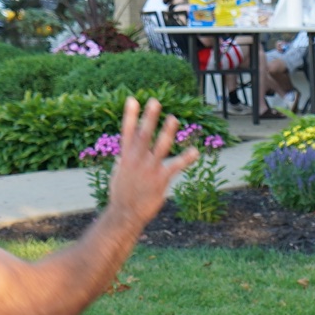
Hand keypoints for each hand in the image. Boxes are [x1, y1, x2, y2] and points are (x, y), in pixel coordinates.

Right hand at [104, 98, 197, 222]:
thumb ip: (123, 162)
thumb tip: (122, 156)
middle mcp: (136, 160)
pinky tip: (195, 151)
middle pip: (143, 135)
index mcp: (126, 157)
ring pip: (159, 147)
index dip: (130, 116)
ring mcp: (148, 169)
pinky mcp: (160, 180)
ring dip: (166, 133)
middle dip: (149, 118)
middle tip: (155, 101)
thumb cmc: (122, 194)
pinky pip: (175, 167)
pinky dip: (185, 159)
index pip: (127, 132)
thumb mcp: (119, 174)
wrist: (125, 215)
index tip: (133, 99)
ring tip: (173, 118)